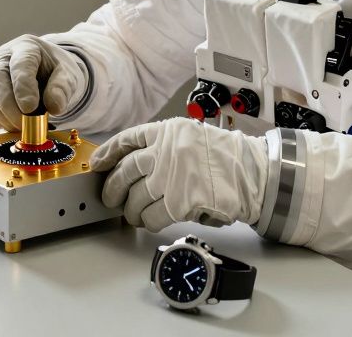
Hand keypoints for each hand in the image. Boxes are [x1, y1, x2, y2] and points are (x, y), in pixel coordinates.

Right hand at [0, 35, 87, 130]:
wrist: (43, 72)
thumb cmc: (54, 71)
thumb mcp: (67, 75)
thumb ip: (62, 88)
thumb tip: (54, 107)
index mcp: (26, 47)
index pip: (20, 64)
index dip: (23, 87)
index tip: (30, 108)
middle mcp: (2, 56)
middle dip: (9, 106)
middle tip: (24, 124)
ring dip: (1, 116)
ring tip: (20, 126)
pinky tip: (9, 124)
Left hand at [90, 118, 268, 231]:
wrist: (254, 173)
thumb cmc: (225, 158)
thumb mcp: (191, 137)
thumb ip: (163, 147)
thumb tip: (132, 168)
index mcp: (168, 132)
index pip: (127, 140)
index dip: (108, 153)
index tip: (97, 163)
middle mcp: (166, 151)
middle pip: (125, 171)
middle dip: (113, 187)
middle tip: (110, 197)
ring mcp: (171, 177)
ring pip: (135, 197)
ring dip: (130, 209)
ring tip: (133, 214)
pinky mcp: (179, 202)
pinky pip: (152, 215)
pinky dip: (147, 221)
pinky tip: (150, 221)